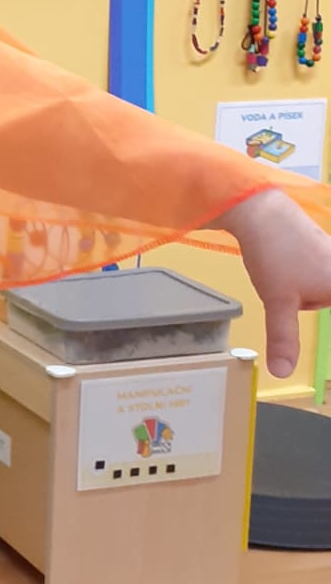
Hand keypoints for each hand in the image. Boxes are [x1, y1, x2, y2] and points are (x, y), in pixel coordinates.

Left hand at [224, 188, 330, 378]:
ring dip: (305, 292)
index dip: (316, 303)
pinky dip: (307, 279)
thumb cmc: (275, 254)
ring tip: (284, 272)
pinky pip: (318, 275)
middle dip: (309, 302)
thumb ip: (284, 338)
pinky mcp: (324, 249)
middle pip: (327, 299)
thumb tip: (282, 373)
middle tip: (287, 283)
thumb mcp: (278, 302)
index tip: (296, 300)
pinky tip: (287, 265)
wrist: (261, 210)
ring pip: (322, 289)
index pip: (329, 304)